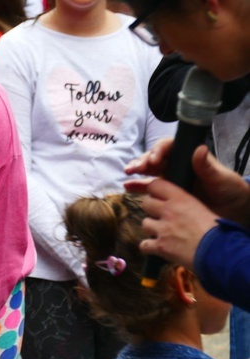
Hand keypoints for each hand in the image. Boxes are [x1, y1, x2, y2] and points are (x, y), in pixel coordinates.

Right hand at [126, 141, 249, 223]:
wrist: (232, 211)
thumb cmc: (229, 189)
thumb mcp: (221, 177)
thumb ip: (207, 166)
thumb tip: (199, 148)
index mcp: (188, 157)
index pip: (169, 147)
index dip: (158, 150)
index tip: (154, 159)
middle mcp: (176, 165)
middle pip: (155, 157)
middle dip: (143, 160)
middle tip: (135, 168)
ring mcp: (170, 178)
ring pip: (149, 170)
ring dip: (137, 170)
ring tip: (128, 174)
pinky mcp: (165, 193)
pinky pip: (148, 188)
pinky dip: (137, 186)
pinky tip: (127, 186)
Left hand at [139, 177, 219, 269]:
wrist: (220, 253)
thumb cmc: (217, 231)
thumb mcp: (202, 209)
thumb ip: (185, 204)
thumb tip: (177, 205)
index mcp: (180, 198)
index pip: (155, 185)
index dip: (154, 191)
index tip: (158, 197)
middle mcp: (168, 211)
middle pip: (145, 203)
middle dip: (151, 210)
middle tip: (161, 217)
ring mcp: (163, 229)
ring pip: (144, 224)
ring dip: (152, 229)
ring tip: (164, 234)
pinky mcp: (160, 246)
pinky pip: (144, 245)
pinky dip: (149, 248)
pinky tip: (158, 249)